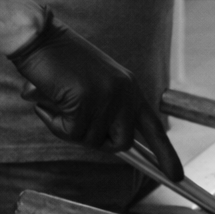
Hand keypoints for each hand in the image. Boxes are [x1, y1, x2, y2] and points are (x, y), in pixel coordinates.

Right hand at [7, 9, 184, 180]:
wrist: (38, 37)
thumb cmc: (59, 61)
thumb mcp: (94, 85)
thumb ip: (107, 111)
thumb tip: (109, 143)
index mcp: (130, 87)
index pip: (153, 125)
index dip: (166, 153)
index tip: (176, 176)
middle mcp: (125, 92)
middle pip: (121, 143)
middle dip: (97, 141)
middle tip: (72, 120)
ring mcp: (107, 96)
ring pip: (89, 140)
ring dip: (66, 127)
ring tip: (57, 99)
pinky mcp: (86, 100)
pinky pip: (69, 132)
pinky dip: (53, 122)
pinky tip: (47, 99)